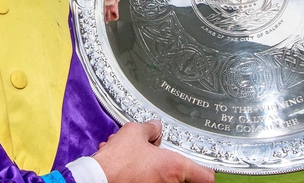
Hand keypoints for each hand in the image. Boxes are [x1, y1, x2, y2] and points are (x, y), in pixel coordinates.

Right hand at [93, 121, 213, 182]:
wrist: (97, 180)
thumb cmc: (118, 160)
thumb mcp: (134, 132)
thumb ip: (150, 128)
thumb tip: (155, 127)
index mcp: (175, 167)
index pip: (206, 176)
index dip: (205, 168)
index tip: (201, 164)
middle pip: (179, 174)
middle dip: (164, 160)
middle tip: (151, 150)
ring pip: (158, 176)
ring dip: (148, 165)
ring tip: (129, 154)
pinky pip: (145, 180)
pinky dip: (137, 173)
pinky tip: (122, 163)